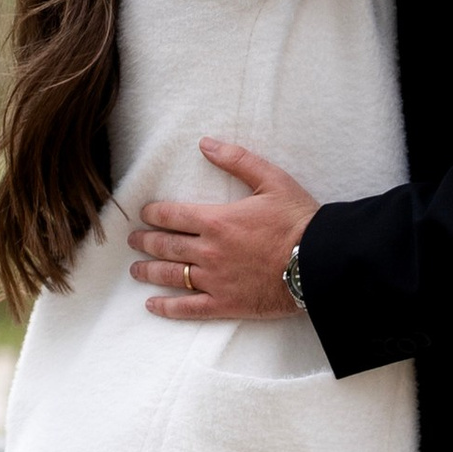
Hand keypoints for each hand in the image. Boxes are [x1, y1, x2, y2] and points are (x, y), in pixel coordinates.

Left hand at [129, 140, 320, 318]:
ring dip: (149, 271)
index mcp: (216, 220)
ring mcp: (215, 280)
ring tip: (136, 270)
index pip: (172, 216)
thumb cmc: (298, 220)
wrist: (320, 262)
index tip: (144, 215)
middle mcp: (208, 251)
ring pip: (171, 276)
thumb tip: (206, 143)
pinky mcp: (225, 304)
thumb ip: (237, 160)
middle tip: (133, 240)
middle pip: (165, 246)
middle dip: (145, 241)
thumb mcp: (272, 180)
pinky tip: (153, 305)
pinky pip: (189, 308)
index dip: (153, 214)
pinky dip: (167, 307)